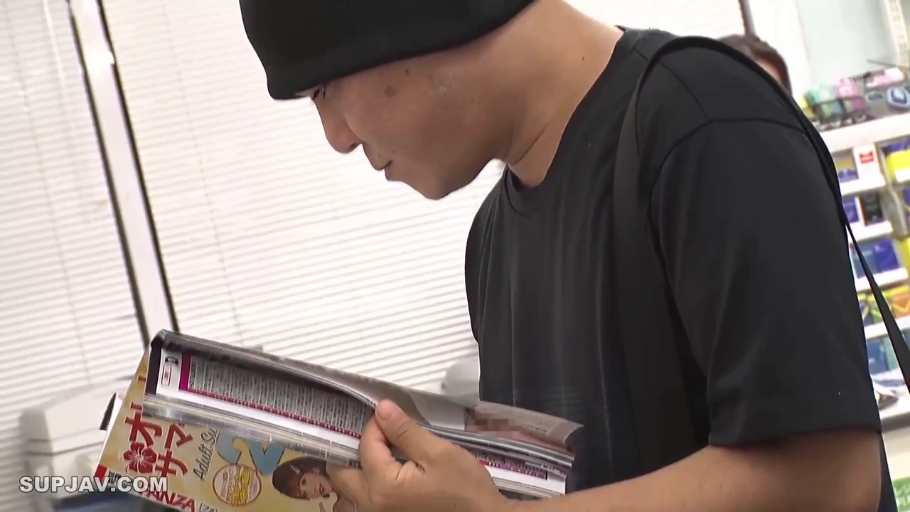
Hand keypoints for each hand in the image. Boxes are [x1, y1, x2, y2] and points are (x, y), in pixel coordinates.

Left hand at [327, 400, 512, 511]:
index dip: (376, 424)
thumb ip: (405, 431)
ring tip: (377, 448)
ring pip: (349, 488)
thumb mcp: (438, 453)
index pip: (365, 445)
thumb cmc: (465, 489)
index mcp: (383, 487)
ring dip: (356, 466)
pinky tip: (386, 468)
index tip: (392, 416)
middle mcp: (372, 505)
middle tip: (373, 431)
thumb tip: (382, 409)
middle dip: (352, 446)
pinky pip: (364, 498)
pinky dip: (367, 480)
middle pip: (341, 472)